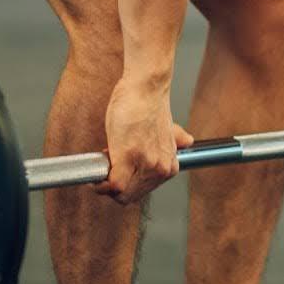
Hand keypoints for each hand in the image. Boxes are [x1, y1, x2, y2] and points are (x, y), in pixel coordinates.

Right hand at [96, 77, 194, 204]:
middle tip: (109, 162)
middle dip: (114, 183)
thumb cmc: (148, 105)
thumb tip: (187, 141)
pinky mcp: (128, 157)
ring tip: (109, 156)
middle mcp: (161, 169)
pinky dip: (99, 181)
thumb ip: (174, 142)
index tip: (117, 168)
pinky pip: (112, 184)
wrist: (146, 87)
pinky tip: (96, 169)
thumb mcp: (167, 129)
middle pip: (129, 196)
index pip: (141, 192)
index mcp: (169, 166)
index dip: (125, 182)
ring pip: (119, 193)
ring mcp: (146, 164)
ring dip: (106, 179)